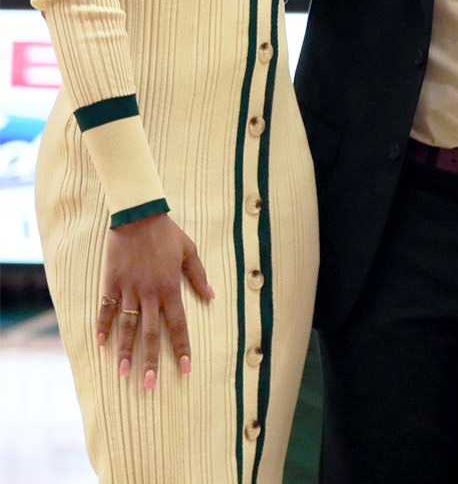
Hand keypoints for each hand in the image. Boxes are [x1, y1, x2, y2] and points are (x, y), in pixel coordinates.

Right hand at [97, 214, 214, 390]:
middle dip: (151, 361)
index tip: (185, 368)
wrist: (138, 216)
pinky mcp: (112, 282)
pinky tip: (101, 345)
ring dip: (125, 352)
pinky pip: (106, 309)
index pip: (178, 325)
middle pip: (151, 334)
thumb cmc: (167, 234)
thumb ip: (199, 277)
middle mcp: (150, 293)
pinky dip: (102, 326)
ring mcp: (129, 289)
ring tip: (124, 374)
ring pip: (127, 327)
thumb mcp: (190, 252)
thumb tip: (212, 297)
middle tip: (148, 385)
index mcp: (171, 288)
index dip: (181, 348)